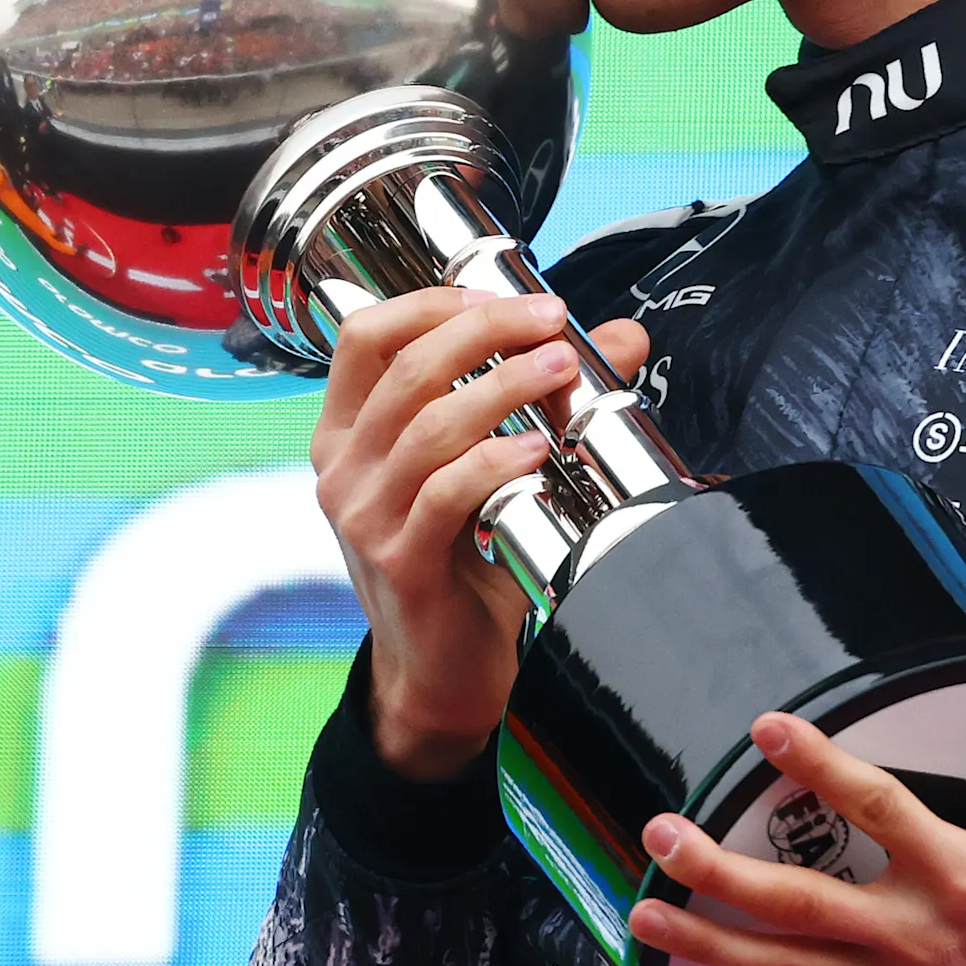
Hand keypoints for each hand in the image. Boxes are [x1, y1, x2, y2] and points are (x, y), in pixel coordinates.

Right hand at [310, 286, 649, 777]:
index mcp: (347, 432)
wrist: (440, 672)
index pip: (364, 336)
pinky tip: (537, 451)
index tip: (499, 293)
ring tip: (560, 372)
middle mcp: (343, 468)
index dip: (430, 302)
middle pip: (405, 368)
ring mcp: (364, 516)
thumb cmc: (461, 564)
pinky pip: (446, 494)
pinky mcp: (401, 561)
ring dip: (502, 388)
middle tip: (551, 322)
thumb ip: (543, 398)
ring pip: (428, 425)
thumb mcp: (489, 470)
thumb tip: (622, 339)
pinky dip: (496, 461)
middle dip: (485, 331)